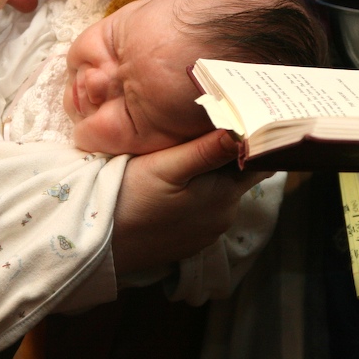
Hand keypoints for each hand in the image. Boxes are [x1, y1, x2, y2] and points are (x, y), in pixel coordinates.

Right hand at [111, 130, 267, 274]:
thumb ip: (206, 150)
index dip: (256, 138)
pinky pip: (204, 209)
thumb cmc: (130, 197)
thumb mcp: (166, 167)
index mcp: (225, 193)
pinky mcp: (190, 239)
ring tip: (191, 148)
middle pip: (239, 175)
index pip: (258, 161)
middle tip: (214, 122)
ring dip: (213, 172)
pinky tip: (178, 181)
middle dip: (232, 151)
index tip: (243, 115)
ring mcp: (208, 230)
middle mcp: (224, 215)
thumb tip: (244, 129)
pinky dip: (198, 192)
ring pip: (221, 191)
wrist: (99, 242)